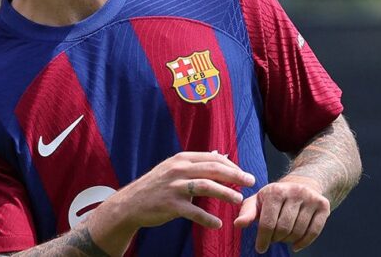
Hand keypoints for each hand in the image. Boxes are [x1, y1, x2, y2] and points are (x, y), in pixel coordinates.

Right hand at [86, 151, 255, 254]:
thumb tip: (219, 157)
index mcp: (181, 159)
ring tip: (238, 200)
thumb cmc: (155, 187)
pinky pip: (193, 212)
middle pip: (213, 169)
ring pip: (206, 187)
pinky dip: (207, 218)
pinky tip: (217, 224)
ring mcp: (174, 187)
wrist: (130, 204)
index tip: (243, 173)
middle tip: (250, 181)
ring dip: (225, 193)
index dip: (231, 165)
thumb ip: (194, 164)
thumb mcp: (172, 169)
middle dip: (235, 175)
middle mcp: (178, 170)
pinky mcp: (170, 205)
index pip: (212, 158)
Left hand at [233, 176, 329, 253]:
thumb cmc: (275, 196)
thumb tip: (238, 224)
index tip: (260, 248)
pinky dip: (304, 243)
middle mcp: (294, 191)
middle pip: (284, 229)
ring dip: (289, 241)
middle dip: (276, 239)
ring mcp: (310, 198)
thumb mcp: (258, 200)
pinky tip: (296, 245)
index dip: (263, 239)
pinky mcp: (323, 205)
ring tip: (283, 238)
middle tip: (274, 238)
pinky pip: (314, 231)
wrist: (303, 182)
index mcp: (275, 191)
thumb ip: (247, 212)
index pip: (268, 223)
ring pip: (298, 231)